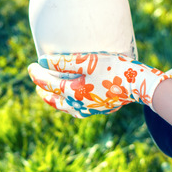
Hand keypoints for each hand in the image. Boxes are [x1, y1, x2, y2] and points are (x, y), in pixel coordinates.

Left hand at [27, 52, 171, 117]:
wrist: (140, 84)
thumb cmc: (114, 68)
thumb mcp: (87, 61)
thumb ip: (63, 62)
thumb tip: (42, 61)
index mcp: (74, 93)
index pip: (48, 84)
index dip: (37, 74)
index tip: (31, 65)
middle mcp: (79, 105)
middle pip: (54, 100)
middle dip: (43, 90)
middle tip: (36, 81)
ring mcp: (90, 110)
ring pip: (65, 107)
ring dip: (54, 99)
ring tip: (49, 92)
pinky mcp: (99, 110)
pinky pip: (76, 109)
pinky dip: (68, 103)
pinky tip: (70, 99)